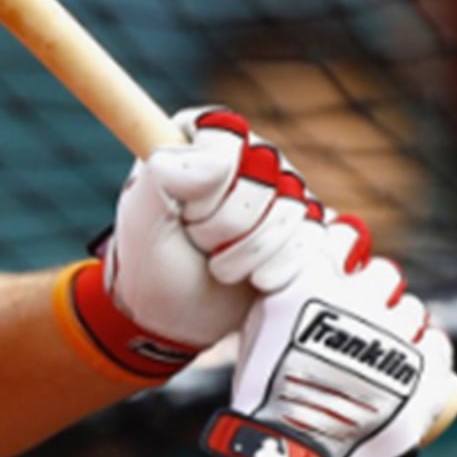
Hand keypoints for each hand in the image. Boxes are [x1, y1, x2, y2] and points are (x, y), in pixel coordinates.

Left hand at [67, 108, 320, 380]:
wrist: (177, 320)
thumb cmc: (153, 261)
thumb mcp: (141, 216)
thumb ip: (167, 173)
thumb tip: (223, 163)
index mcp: (199, 136)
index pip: (226, 138)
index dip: (205, 186)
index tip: (180, 212)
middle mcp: (247, 154)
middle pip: (263, 175)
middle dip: (223, 224)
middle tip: (196, 242)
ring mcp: (281, 190)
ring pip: (291, 209)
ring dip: (247, 252)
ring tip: (218, 265)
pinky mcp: (306, 226)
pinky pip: (314, 238)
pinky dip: (280, 267)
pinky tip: (255, 279)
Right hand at [197, 216, 456, 456]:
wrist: (290, 452)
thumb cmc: (266, 391)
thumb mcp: (260, 326)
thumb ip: (290, 288)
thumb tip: (318, 257)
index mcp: (311, 281)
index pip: (346, 236)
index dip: (345, 254)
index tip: (340, 273)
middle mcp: (357, 300)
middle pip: (384, 274)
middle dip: (373, 294)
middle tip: (357, 326)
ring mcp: (394, 336)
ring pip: (412, 311)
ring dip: (398, 327)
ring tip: (376, 359)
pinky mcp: (424, 373)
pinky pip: (438, 346)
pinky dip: (425, 354)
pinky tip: (405, 370)